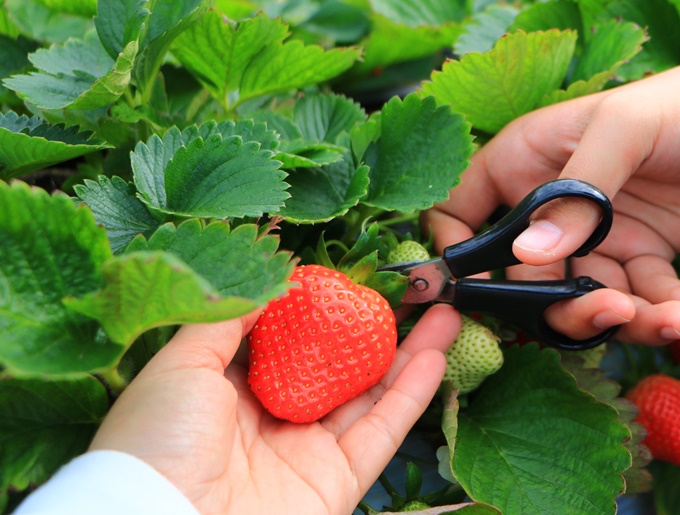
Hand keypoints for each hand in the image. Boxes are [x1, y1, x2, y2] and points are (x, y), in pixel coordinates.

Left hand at [90, 304, 461, 514]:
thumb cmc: (156, 441)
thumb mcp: (181, 362)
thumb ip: (228, 315)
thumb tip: (273, 275)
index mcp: (227, 393)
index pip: (287, 343)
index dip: (321, 311)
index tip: (352, 277)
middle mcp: (271, 422)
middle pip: (337, 366)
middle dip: (375, 328)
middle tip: (412, 291)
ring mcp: (307, 453)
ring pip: (370, 395)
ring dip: (409, 354)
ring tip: (444, 311)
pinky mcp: (338, 483)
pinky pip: (382, 432)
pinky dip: (412, 396)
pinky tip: (435, 356)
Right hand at [426, 51, 679, 345]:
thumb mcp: (624, 132)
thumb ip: (576, 195)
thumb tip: (529, 257)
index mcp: (525, 161)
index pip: (460, 209)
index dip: (455, 253)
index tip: (470, 294)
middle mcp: (551, 206)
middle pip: (527, 279)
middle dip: (564, 308)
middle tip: (611, 311)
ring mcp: (596, 237)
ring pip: (587, 299)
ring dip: (627, 320)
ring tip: (675, 320)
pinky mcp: (641, 257)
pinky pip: (642, 299)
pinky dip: (667, 314)